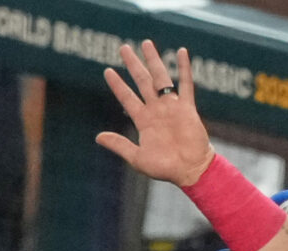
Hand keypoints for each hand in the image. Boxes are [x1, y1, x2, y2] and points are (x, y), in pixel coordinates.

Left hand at [97, 42, 213, 187]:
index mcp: (143, 121)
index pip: (127, 97)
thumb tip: (98, 137)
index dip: (117, 85)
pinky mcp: (187, 107)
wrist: (189, 170)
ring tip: (146, 44)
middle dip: (133, 65)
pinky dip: (184, 68)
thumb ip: (119, 144)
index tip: (107, 71)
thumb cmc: (164, 167)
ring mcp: (171, 106)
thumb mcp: (136, 157)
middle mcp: (156, 109)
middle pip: (142, 81)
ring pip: (161, 78)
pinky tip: (181, 52)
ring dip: (153, 60)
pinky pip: (186, 84)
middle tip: (123, 48)